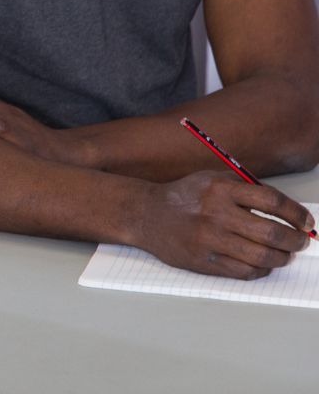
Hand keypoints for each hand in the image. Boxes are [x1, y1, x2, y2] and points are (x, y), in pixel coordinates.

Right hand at [134, 171, 313, 278]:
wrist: (146, 215)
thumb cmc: (185, 196)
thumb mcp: (212, 179)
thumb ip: (246, 188)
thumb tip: (287, 210)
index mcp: (220, 189)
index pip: (272, 201)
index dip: (297, 213)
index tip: (306, 222)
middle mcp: (215, 215)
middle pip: (272, 233)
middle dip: (296, 240)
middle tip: (301, 241)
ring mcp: (209, 241)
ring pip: (262, 256)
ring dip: (283, 258)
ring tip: (285, 254)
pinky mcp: (204, 262)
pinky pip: (245, 271)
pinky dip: (262, 269)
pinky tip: (263, 262)